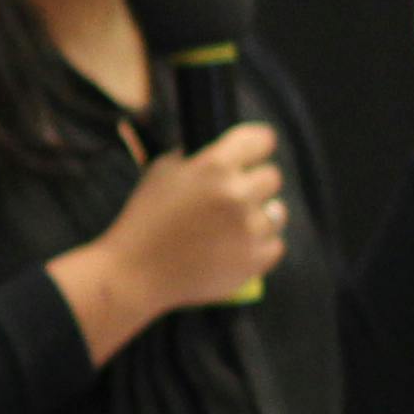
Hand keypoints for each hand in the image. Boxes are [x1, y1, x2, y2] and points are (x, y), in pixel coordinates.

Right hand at [100, 121, 286, 314]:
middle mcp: (236, 194)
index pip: (261, 140)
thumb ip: (195, 157)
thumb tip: (221, 150)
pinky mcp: (253, 260)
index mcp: (214, 166)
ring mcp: (248, 229)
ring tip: (234, 226)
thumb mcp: (161, 172)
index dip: (257, 145)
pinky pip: (275, 244)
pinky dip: (259, 246)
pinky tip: (235, 247)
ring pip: (277, 213)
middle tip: (232, 197)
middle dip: (254, 184)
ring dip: (259, 216)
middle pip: (272, 177)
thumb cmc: (145, 219)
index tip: (253, 153)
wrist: (136, 272)